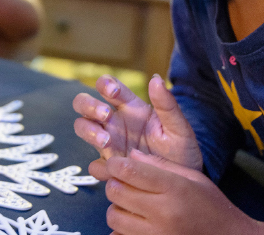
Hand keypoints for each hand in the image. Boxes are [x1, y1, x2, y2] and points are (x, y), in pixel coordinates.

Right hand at [73, 74, 201, 178]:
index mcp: (131, 107)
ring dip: (88, 130)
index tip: (114, 92)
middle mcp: (115, 122)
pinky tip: (114, 169)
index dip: (105, 84)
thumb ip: (168, 105)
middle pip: (83, 103)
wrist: (181, 185)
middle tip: (105, 115)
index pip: (108, 86)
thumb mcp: (179, 128)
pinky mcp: (109, 165)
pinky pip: (93, 164)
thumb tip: (156, 79)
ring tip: (106, 141)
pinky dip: (100, 165)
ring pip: (81, 126)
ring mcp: (108, 143)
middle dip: (89, 105)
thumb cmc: (181, 151)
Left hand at [102, 151, 258, 234]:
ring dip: (117, 208)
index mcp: (174, 189)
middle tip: (126, 183)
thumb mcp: (193, 178)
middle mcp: (163, 213)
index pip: (128, 171)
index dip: (115, 164)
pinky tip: (137, 223)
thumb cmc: (213, 206)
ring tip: (132, 205)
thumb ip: (160, 165)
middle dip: (115, 183)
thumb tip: (130, 155)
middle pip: (115, 192)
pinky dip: (122, 229)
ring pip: (113, 217)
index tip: (116, 163)